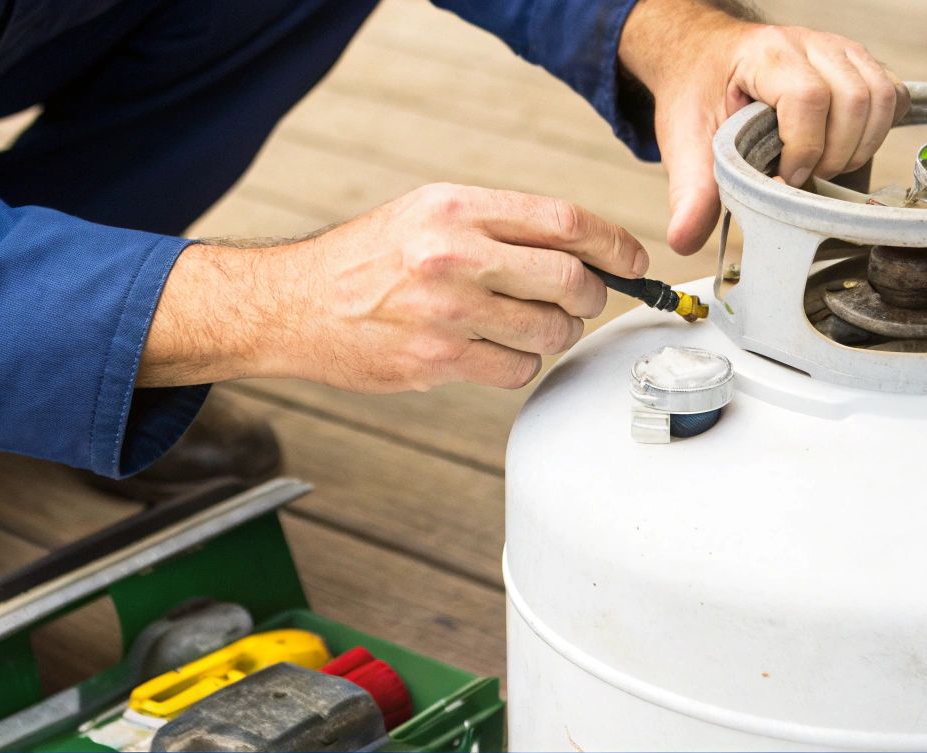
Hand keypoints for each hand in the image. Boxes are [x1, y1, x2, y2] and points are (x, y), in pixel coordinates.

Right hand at [144, 184, 647, 391]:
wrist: (294, 305)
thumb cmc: (366, 260)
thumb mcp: (427, 212)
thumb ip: (499, 224)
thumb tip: (580, 247)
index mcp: (456, 208)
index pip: (563, 221)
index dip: (613, 244)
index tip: (632, 261)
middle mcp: (453, 256)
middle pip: (568, 280)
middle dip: (590, 297)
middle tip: (581, 302)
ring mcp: (445, 313)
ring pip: (548, 332)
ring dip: (554, 335)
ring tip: (529, 326)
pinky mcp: (435, 362)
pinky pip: (514, 371)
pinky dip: (518, 365)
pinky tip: (494, 352)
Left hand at [620, 0, 909, 254]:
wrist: (704, 58)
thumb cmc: (699, 92)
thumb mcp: (684, 141)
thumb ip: (690, 191)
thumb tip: (685, 240)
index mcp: (767, 55)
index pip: (808, 97)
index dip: (804, 148)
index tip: (784, 178)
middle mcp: (811, 45)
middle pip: (855, 99)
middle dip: (835, 154)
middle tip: (805, 177)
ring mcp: (840, 52)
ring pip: (882, 97)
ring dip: (861, 145)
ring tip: (825, 166)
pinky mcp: (858, 65)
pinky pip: (892, 94)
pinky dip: (878, 130)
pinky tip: (847, 148)